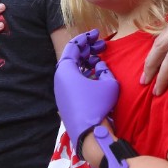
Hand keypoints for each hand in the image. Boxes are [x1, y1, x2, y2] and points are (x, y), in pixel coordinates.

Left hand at [55, 29, 118, 150]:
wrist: (89, 134)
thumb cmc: (98, 105)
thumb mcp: (108, 83)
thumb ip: (104, 69)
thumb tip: (99, 65)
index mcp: (66, 71)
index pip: (73, 46)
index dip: (86, 37)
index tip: (97, 33)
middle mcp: (59, 79)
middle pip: (72, 57)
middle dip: (87, 49)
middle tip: (102, 45)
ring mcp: (61, 91)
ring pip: (73, 70)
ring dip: (86, 62)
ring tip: (100, 59)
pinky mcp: (65, 100)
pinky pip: (73, 81)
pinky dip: (83, 74)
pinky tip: (96, 75)